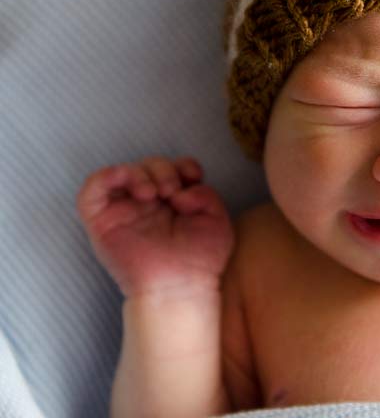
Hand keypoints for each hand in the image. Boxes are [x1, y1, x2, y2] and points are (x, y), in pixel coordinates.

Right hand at [77, 157, 233, 298]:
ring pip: (122, 172)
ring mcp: (123, 211)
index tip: (194, 177)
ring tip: (153, 193)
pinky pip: (91, 190)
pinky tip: (131, 184)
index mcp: (173, 201)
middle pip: (148, 165)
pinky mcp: (101, 222)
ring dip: (139, 172)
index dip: (183, 165)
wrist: (181, 286)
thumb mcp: (216, 220)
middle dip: (163, 169)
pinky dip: (106, 176)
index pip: (173, 167)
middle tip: (171, 191)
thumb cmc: (200, 259)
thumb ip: (206, 194)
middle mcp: (147, 204)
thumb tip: (182, 189)